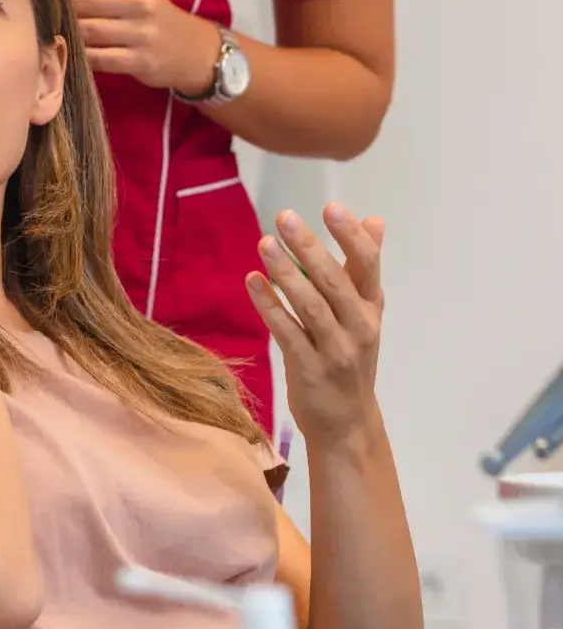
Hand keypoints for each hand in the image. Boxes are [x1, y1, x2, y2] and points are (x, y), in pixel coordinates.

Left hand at [64, 0, 221, 93]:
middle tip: (40, 13)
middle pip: (84, 3)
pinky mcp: (139, 61)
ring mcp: (141, 34)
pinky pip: (98, 58)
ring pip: (88, 31)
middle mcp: (140, 4)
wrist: (192, 49)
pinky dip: (80, 56)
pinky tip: (69, 53)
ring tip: (49, 33)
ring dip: (66, 32)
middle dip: (59, 8)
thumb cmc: (152, 15)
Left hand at [246, 206, 384, 450]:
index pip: (367, 265)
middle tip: (285, 217)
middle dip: (310, 247)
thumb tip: (375, 219)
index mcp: (371, 307)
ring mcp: (335, 350)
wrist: (347, 421)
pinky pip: (287, 333)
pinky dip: (270, 306)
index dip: (351, 236)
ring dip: (286, 274)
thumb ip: (364, 266)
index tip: (332, 206)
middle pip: (335, 282)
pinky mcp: (309, 369)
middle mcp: (359, 326)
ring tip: (264, 243)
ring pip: (311, 306)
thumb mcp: (364, 311)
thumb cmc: (350, 354)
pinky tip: (252, 281)